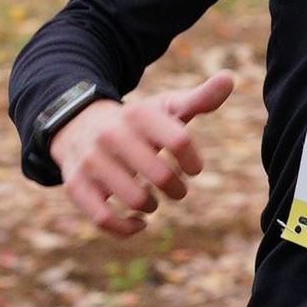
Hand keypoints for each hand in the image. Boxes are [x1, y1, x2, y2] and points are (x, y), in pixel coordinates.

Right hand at [55, 70, 235, 235]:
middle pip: (160, 176)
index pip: (179, 141)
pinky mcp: (76, 185)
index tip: (193, 168)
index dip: (194, 162)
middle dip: (176, 188)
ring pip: (135, 199)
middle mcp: (111, 135)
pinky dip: (126, 228)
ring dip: (151, 205)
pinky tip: (138, 223)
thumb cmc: (135, 123)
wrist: (77, 125)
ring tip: (152, 199)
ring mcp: (91, 161)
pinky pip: (103, 219)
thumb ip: (199, 98)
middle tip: (176, 188)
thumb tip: (230, 78)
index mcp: (138, 114)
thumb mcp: (164, 107)